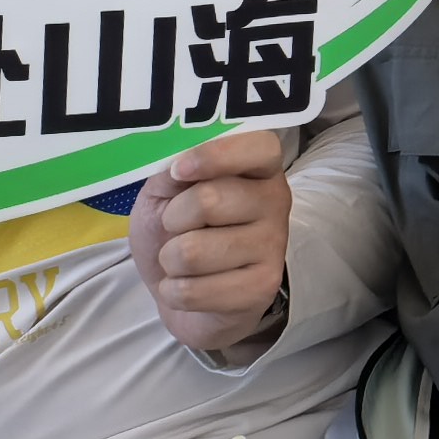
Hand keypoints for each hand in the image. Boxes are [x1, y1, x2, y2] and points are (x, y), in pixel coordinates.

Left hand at [131, 129, 292, 353]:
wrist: (181, 290)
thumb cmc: (174, 231)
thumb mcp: (162, 192)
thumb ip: (170, 173)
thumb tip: (178, 166)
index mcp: (257, 169)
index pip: (259, 147)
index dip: (215, 155)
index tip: (179, 171)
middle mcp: (276, 201)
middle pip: (209, 200)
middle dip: (173, 219)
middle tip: (175, 227)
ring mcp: (273, 247)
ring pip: (194, 252)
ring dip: (170, 260)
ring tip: (180, 261)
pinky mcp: (262, 288)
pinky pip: (193, 291)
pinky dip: (173, 291)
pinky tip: (187, 286)